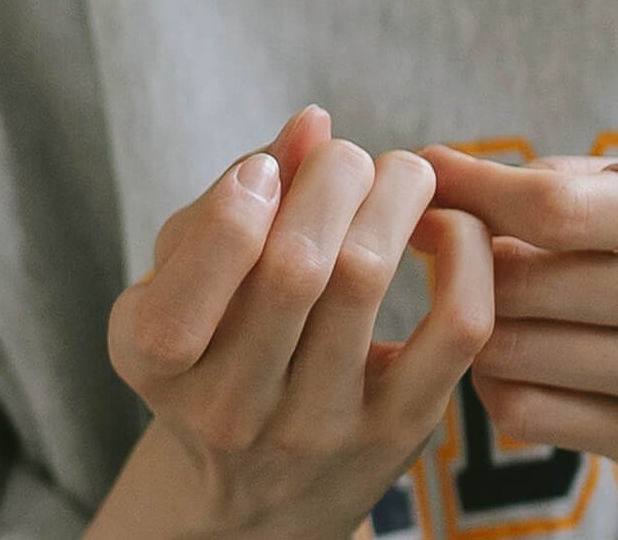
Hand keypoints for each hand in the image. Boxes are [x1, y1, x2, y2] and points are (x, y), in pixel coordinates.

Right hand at [107, 106, 494, 539]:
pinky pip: (455, 328)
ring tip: (396, 172)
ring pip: (366, 280)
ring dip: (393, 193)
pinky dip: (462, 251)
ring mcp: (317, 429)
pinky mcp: (401, 431)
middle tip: (344, 157)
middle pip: (294, 265)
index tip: (265, 171)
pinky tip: (443, 224)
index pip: (184, 294)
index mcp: (154, 362)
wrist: (254, 492)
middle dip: (331, 175)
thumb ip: (233, 193)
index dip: (232, 207)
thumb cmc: (214, 341)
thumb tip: (313, 124)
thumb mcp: (185, 274)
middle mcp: (230, 411)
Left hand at [418, 145, 617, 508]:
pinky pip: (535, 416)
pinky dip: (494, 383)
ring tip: (475, 295)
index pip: (560, 205)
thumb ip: (587, 181)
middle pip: (528, 281)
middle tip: (436, 237)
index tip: (426, 171)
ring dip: (475, 321)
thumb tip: (459, 175)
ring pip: (519, 352)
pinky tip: (506, 356)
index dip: (476, 189)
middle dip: (463, 255)